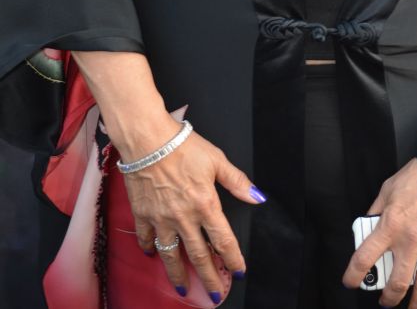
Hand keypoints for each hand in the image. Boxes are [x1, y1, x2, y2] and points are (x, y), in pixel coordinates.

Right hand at [120, 125, 264, 301]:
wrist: (148, 140)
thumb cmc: (183, 146)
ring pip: (171, 254)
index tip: (238, 271)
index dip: (233, 258)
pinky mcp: (143, 214)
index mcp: (206, 204)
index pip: (223, 239)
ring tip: (183, 287)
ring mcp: (162, 218)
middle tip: (214, 295)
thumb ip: (237, 181)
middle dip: (209, 277)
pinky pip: (146, 238)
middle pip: (198, 255)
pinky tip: (153, 255)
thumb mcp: (217, 160)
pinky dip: (150, 249)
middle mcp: (184, 217)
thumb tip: (256, 196)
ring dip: (178, 273)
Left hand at [342, 158, 416, 307]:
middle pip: (396, 282)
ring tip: (413, 308)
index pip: (365, 257)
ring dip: (416, 302)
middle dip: (389, 298)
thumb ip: (376, 210)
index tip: (351, 282)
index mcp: (390, 225)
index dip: (354, 275)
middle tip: (386, 301)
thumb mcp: (388, 189)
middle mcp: (410, 240)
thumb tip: (368, 225)